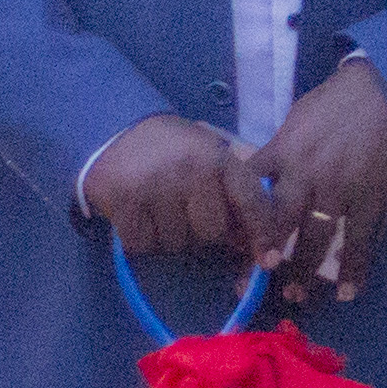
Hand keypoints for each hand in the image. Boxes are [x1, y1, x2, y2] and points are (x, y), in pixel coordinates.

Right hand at [86, 114, 270, 265]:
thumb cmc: (174, 150)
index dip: (262, 234)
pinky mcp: (123, 201)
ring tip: (159, 209)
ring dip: (169, 236)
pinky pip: (142, 244)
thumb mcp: (211, 155)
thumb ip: (236, 191)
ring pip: (175, 244)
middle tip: (186, 211)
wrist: (119, 128)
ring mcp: (155, 186)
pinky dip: (141, 239)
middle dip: (202, 231)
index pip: (251, 202)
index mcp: (218, 157)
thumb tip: (259, 244)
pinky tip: (139, 215)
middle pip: (212, 233)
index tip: (267, 259)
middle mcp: (190, 170)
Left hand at [249, 60, 386, 301]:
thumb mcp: (296, 121)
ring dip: (303, 270)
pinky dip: (354, 269)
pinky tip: (346, 292)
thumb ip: (278, 153)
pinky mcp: (372, 198)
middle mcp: (306, 173)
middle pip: (278, 222)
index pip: (251, 191)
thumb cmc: (336, 104)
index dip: (239, 220)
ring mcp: (340, 188)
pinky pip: (360, 241)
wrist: (386, 93)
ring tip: (294, 295)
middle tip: (255, 282)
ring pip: (315, 238)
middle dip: (265, 254)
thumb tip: (259, 181)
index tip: (231, 245)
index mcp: (284, 151)